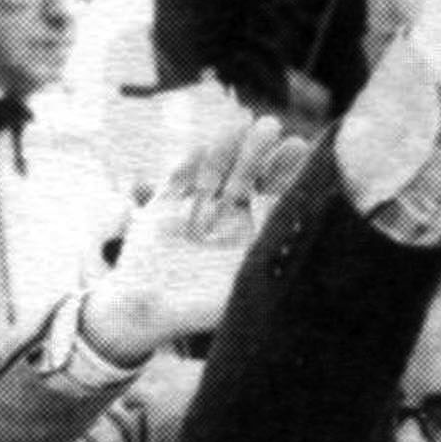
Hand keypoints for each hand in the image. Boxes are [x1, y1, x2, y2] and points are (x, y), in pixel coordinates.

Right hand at [82, 118, 308, 363]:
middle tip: (270, 128)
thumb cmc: (192, 310)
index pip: (274, 195)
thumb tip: (300, 254)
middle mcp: (225, 218)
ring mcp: (193, 210)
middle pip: (246, 174)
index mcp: (249, 235)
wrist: (140, 313)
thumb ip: (263, 277)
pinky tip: (201, 148)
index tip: (297, 147)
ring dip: (224, 151)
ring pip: (214, 170)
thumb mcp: (236, 296)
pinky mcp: (163, 208)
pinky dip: (188, 164)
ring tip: (238, 130)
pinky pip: (177, 179)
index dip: (286, 170)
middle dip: (257, 152)